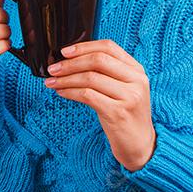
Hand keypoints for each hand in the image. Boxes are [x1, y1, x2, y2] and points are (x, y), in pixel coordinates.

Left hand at [44, 39, 156, 171]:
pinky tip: (61, 93)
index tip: (65, 51)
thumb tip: (73, 61)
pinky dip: (70, 92)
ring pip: (90, 78)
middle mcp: (136, 80)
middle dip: (71, 63)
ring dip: (66, 79)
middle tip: (53, 68)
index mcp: (137, 70)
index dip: (84, 47)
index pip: (109, 47)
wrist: (140, 145)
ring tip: (52, 82)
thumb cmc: (127, 116)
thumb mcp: (124, 90)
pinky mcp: (118, 112)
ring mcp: (129, 96)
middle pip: (98, 60)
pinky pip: (87, 96)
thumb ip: (108, 74)